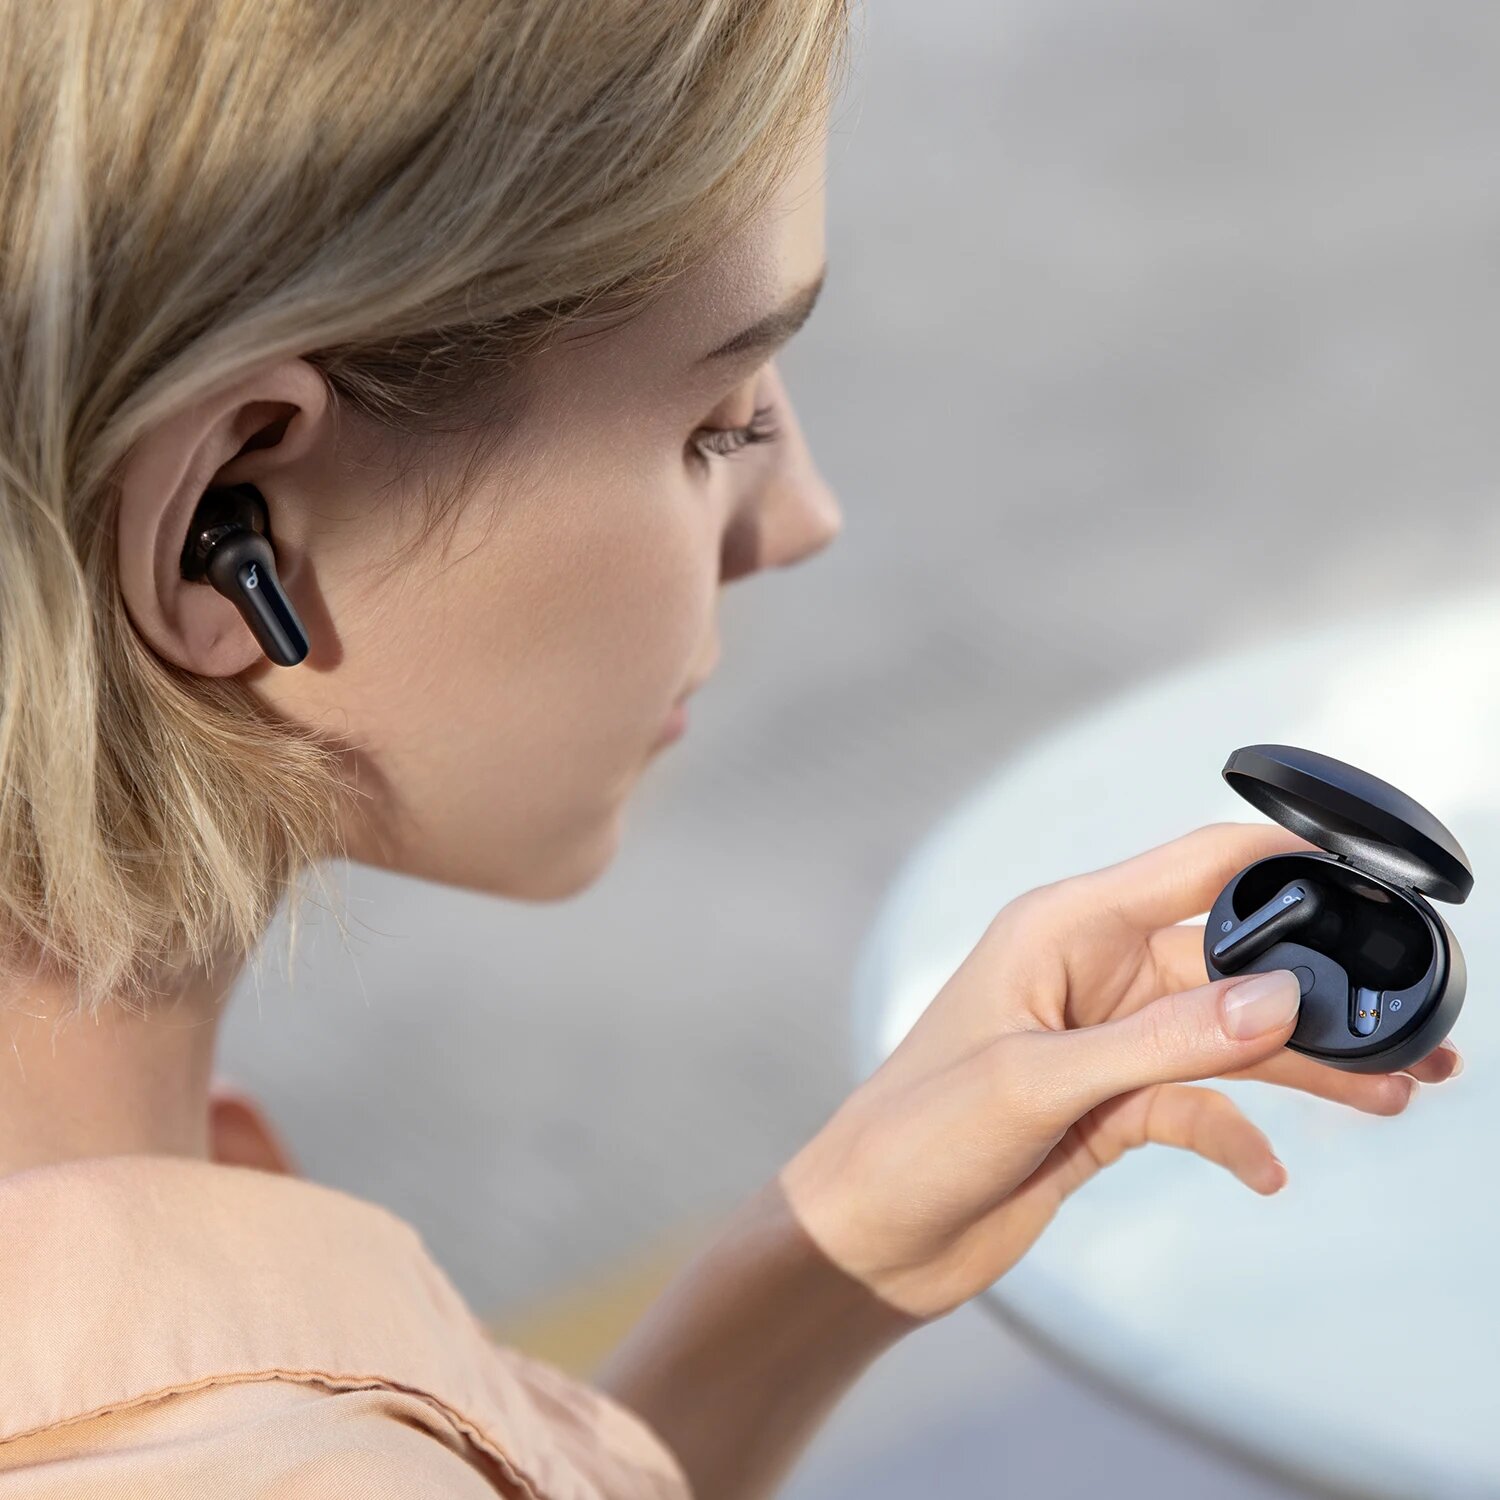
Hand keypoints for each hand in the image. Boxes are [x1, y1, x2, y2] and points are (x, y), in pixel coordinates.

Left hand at [779, 822, 1461, 1321]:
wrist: (871, 1234)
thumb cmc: (917, 1134)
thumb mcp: (1040, 1083)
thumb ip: (1163, 1041)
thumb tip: (1277, 999)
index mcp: (1064, 928)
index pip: (1195, 866)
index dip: (1284, 862)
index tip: (1370, 882)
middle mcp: (1093, 971)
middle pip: (1233, 961)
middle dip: (1318, 993)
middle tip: (1411, 1032)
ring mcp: (1106, 1039)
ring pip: (1228, 1035)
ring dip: (1304, 1066)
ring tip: (1394, 1093)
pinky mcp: (1111, 1101)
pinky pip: (1197, 1103)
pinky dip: (1235, 1132)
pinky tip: (1267, 1172)